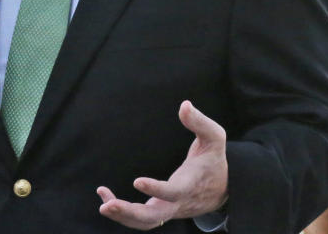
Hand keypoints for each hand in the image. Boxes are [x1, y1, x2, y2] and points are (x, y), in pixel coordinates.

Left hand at [97, 100, 227, 229]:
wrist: (223, 189)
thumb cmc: (214, 159)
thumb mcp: (214, 137)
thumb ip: (199, 121)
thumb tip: (184, 105)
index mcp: (190, 184)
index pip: (173, 193)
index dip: (156, 190)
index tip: (137, 181)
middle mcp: (178, 202)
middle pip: (155, 217)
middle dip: (130, 213)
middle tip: (108, 205)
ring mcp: (170, 210)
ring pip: (146, 222)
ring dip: (123, 217)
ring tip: (103, 205)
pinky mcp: (162, 211)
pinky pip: (141, 219)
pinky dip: (123, 213)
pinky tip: (106, 197)